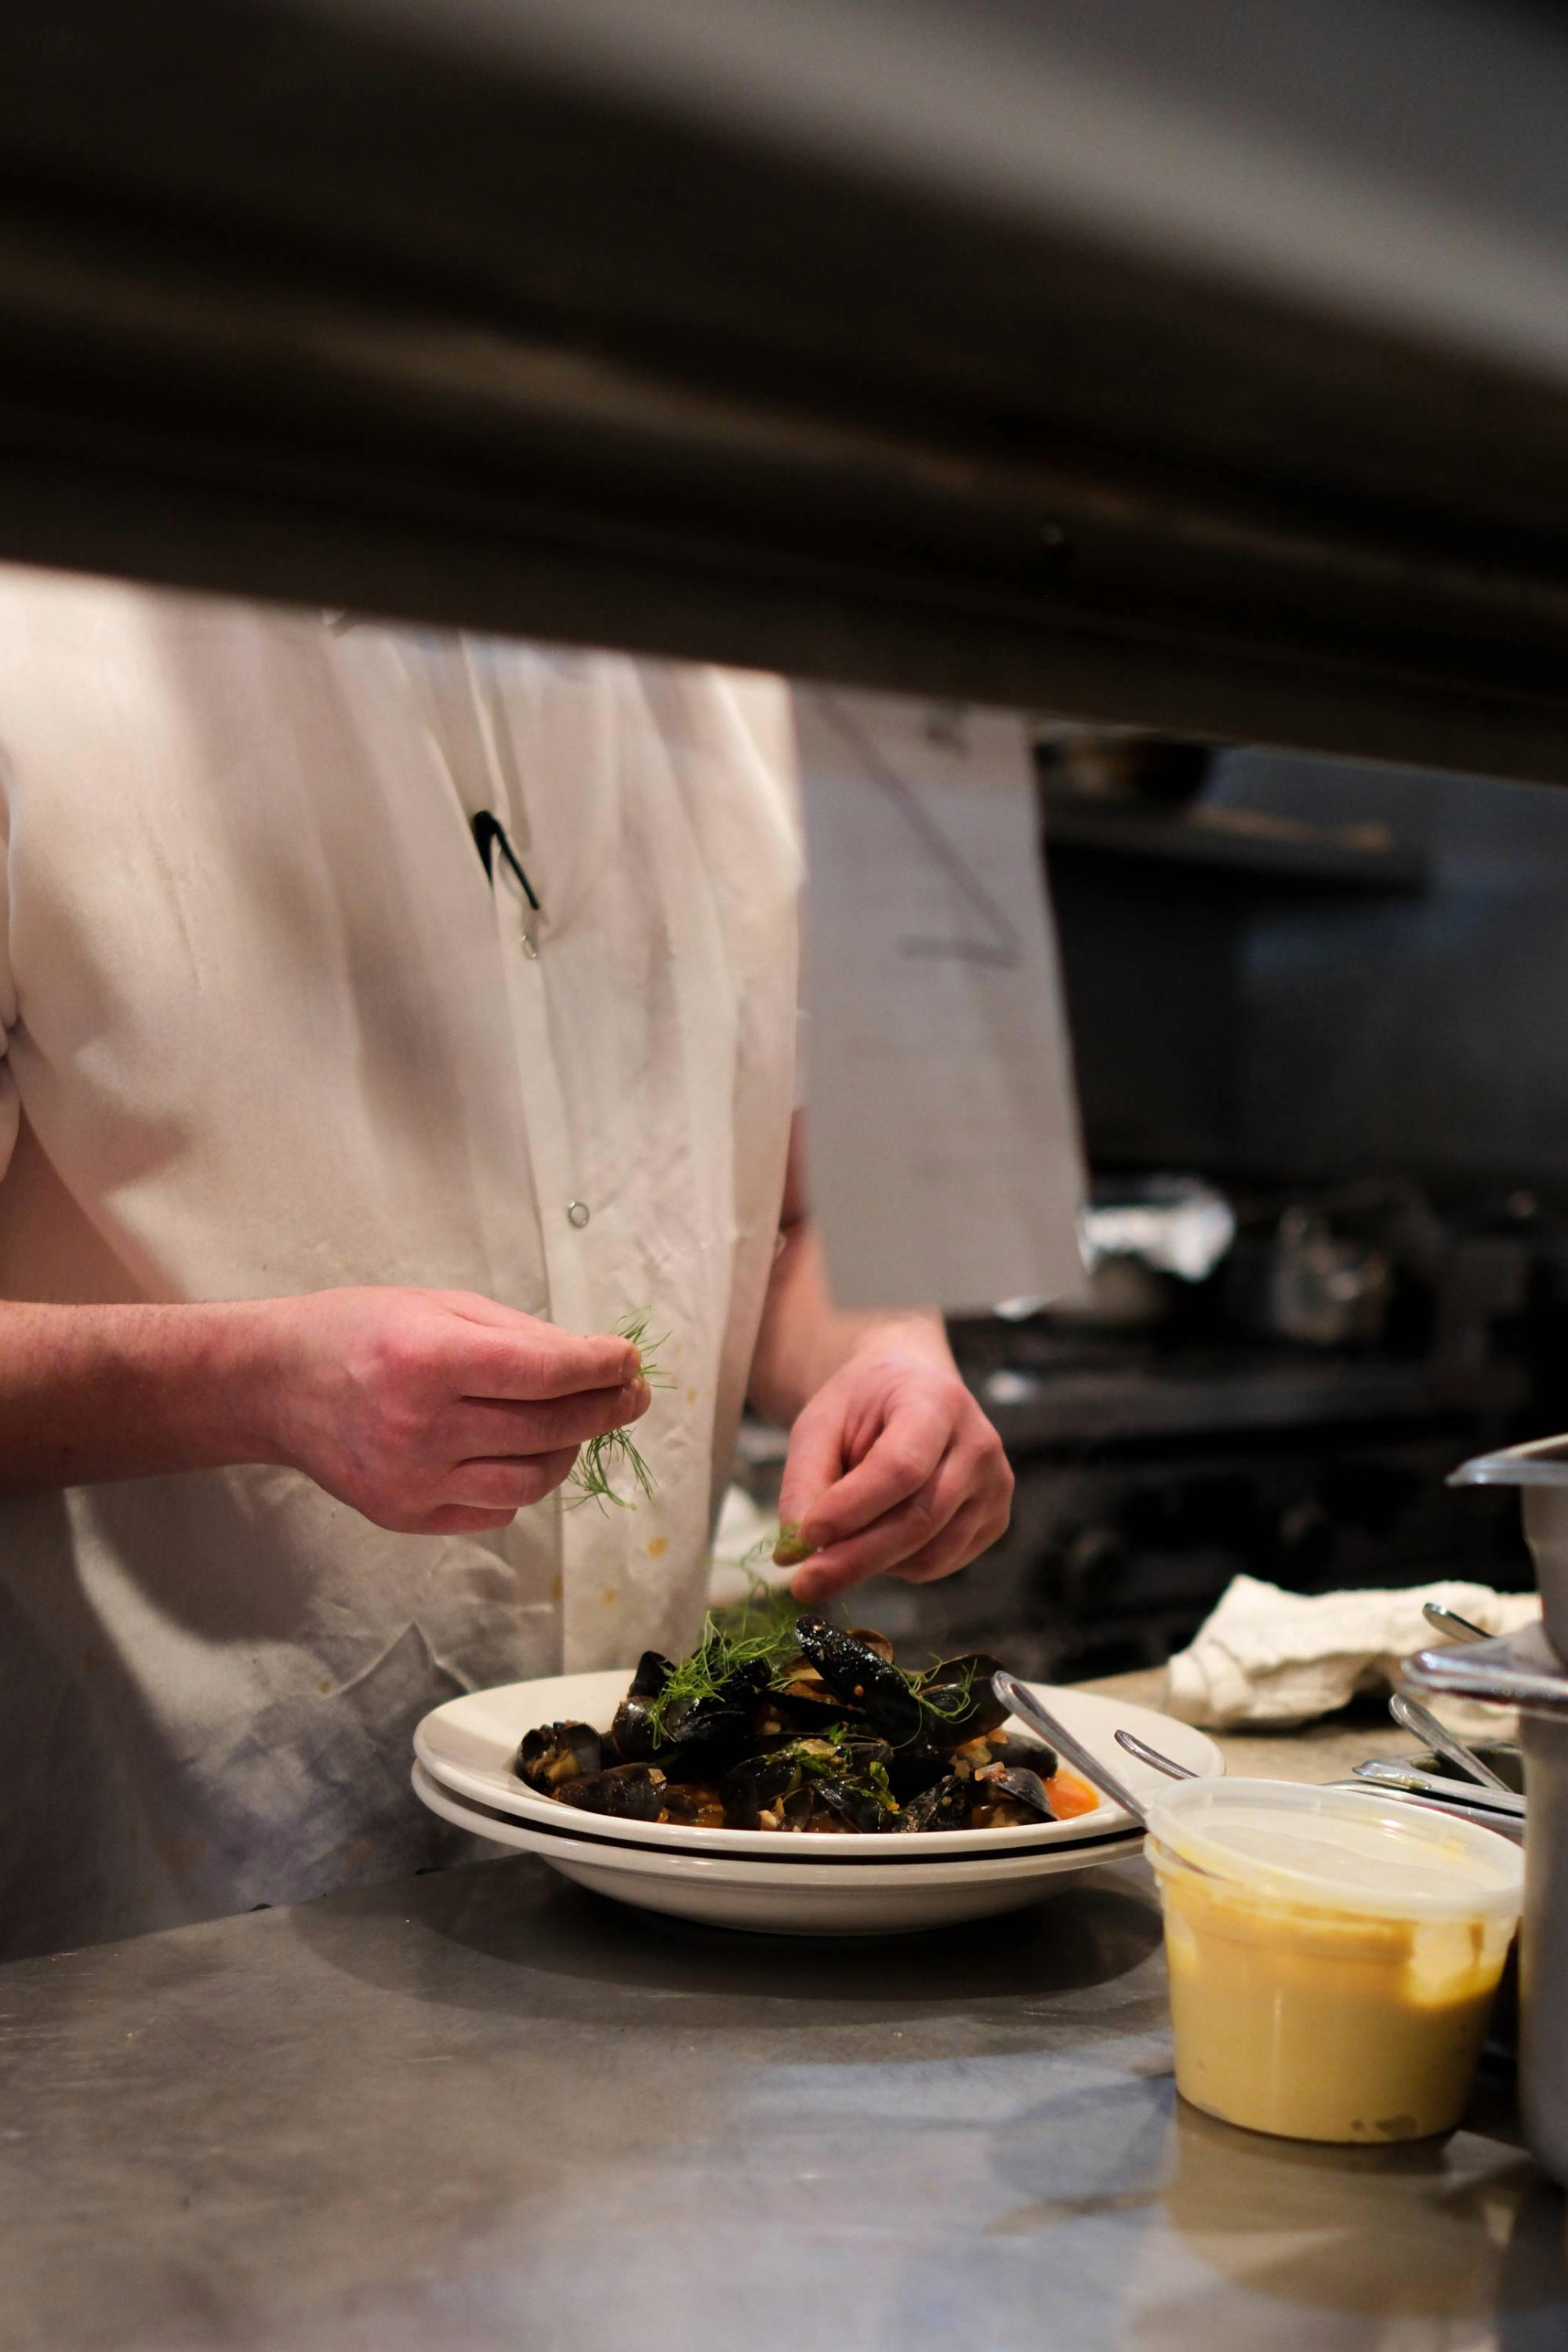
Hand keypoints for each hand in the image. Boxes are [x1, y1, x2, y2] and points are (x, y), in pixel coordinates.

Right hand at [258, 1287, 647, 1533]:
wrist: (274, 1386)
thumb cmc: (360, 1330)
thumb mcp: (438, 1304)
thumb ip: (520, 1334)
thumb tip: (596, 1362)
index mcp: (429, 1359)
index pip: (546, 1372)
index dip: (601, 1367)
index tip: (629, 1360)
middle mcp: (420, 1427)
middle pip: (549, 1430)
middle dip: (604, 1408)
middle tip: (629, 1393)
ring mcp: (412, 1481)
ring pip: (533, 1481)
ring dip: (570, 1450)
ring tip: (575, 1422)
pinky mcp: (405, 1516)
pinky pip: (495, 1509)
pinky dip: (522, 1481)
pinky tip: (519, 1450)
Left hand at [776, 1345, 1011, 1604]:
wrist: (912, 1392)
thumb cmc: (864, 1407)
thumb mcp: (820, 1425)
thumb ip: (805, 1482)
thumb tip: (793, 1553)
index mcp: (936, 1401)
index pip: (901, 1467)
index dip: (853, 1507)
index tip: (807, 1536)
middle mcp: (979, 1444)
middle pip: (919, 1519)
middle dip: (855, 1558)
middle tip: (803, 1585)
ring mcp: (995, 1486)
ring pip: (930, 1552)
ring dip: (873, 1563)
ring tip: (840, 1541)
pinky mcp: (995, 1520)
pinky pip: (940, 1563)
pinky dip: (897, 1564)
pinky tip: (877, 1535)